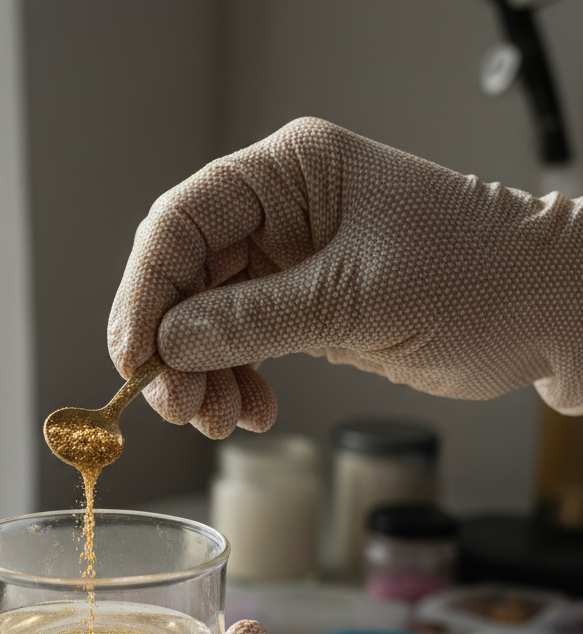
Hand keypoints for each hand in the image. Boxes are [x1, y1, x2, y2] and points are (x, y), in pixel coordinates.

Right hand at [108, 117, 582, 437]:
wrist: (545, 314)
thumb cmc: (476, 275)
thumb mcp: (353, 299)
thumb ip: (252, 321)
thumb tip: (169, 343)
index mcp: (290, 173)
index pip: (183, 222)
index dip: (145, 290)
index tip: (134, 354)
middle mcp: (280, 212)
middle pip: (185, 278)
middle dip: (173, 348)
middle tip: (175, 405)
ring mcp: (288, 263)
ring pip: (206, 320)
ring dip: (201, 376)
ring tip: (215, 419)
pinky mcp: (302, 307)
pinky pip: (240, 346)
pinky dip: (235, 382)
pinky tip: (251, 410)